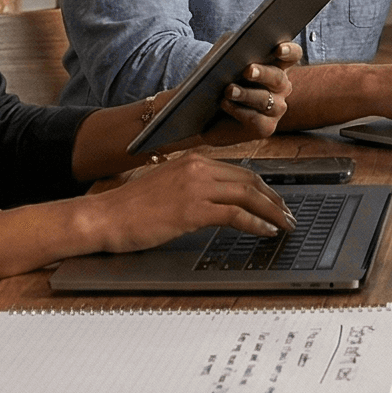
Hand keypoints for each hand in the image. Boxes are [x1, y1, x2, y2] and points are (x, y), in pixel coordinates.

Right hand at [86, 153, 291, 254]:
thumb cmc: (129, 208)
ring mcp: (195, 187)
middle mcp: (197, 167)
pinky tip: (266, 232)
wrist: (103, 217)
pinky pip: (235, 214)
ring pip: (248, 195)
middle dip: (274, 199)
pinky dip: (256, 223)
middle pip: (250, 180)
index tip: (275, 201)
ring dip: (272, 211)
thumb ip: (192, 187)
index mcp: (193, 160)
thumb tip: (217, 201)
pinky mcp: (192, 209)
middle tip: (288, 214)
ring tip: (285, 225)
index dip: (263, 187)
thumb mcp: (166, 187)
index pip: (239, 171)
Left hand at [177, 40, 300, 150]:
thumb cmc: (216, 76)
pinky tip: (225, 103)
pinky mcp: (265, 127)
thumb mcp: (221, 55)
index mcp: (277, 65)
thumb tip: (237, 46)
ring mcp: (276, 108)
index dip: (289, 51)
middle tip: (248, 70)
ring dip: (247, 94)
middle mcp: (281, 87)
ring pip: (266, 100)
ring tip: (228, 90)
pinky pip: (256, 119)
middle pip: (278, 78)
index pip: (293, 55)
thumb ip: (231, 46)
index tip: (277, 49)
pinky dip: (239, 111)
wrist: (203, 109)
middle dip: (263, 74)